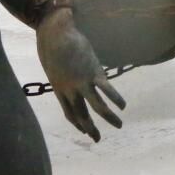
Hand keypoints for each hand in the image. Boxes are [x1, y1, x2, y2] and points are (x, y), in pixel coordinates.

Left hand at [36, 11, 124, 140]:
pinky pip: (107, 90)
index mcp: (59, 90)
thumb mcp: (53, 65)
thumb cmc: (51, 45)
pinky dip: (116, 99)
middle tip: (98, 139)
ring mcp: (82, 83)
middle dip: (90, 129)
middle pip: (82, 116)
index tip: (84, 131)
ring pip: (97, 107)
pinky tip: (123, 106)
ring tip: (119, 125)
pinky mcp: (94, 73)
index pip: (70, 114)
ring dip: (109, 118)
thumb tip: (65, 70)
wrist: (55, 35)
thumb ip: (61, 73)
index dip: (78, 124)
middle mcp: (70, 91)